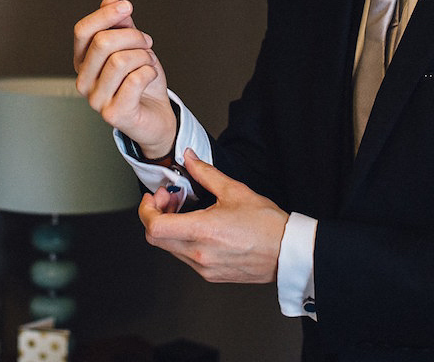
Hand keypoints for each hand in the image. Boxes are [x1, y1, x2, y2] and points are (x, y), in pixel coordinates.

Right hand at [74, 0, 174, 156]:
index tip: (127, 6)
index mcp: (83, 62)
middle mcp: (83, 81)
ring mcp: (95, 100)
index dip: (105, 14)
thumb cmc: (141, 81)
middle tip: (146, 42)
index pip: (83, 31)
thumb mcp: (132, 46)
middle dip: (133, 36)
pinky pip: (134, 80)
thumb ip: (120, 25)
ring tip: (148, 62)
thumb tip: (109, 1)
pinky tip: (149, 77)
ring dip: (143, 56)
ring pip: (120, 60)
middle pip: (102, 42)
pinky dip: (149, 72)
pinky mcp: (113, 115)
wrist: (156, 115)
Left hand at [139, 150, 287, 283]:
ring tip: (186, 210)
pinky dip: (182, 239)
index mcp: (202, 231)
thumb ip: (205, 173)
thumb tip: (189, 157)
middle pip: (156, 238)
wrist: (287, 252)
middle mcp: (199, 253)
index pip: (154, 227)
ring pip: (169, 248)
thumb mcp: (234, 190)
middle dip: (157, 215)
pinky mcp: (210, 275)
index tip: (154, 197)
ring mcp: (203, 267)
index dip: (147, 210)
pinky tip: (198, 226)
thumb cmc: (266, 224)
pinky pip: (185, 257)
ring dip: (170, 227)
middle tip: (171, 199)